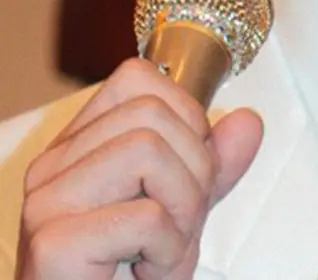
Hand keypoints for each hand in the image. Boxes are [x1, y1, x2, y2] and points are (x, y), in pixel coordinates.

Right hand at [14, 58, 262, 279]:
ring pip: (148, 151)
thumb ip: (209, 167)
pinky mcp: (54, 244)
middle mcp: (52, 167)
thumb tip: (248, 122)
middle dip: (194, 169)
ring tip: (166, 250)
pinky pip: (145, 217)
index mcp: (77, 148)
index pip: (137, 79)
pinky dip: (169, 252)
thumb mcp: (178, 213)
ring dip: (182, 211)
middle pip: (151, 113)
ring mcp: (47, 202)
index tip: (187, 167)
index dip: (184, 114)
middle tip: (180, 223)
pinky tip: (149, 273)